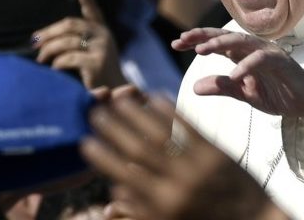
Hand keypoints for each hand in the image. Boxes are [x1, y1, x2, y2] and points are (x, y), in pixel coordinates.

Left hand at [32, 0, 125, 88]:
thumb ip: (71, 43)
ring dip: (49, 50)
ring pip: (66, 41)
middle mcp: (104, 35)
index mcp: (101, 30)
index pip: (91, 7)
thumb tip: (39, 40)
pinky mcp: (97, 63)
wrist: (114, 97)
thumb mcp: (87, 54)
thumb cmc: (95, 76)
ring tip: (41, 60)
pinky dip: (57, 63)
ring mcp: (102, 48)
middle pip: (69, 24)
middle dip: (48, 33)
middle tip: (34, 43)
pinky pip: (68, 57)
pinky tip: (54, 70)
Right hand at [81, 96, 288, 219]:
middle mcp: (178, 184)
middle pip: (138, 150)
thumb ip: (143, 211)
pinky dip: (172, 112)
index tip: (85, 142)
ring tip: (121, 98)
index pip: (124, 177)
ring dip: (138, 113)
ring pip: (161, 134)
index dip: (103, 158)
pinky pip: (190, 129)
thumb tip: (115, 193)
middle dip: (114, 129)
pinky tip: (157, 96)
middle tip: (96, 112)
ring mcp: (199, 167)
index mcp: (163, 206)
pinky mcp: (218, 154)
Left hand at [172, 28, 303, 123]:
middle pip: (226, 36)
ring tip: (201, 51)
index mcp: (243, 53)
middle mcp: (254, 48)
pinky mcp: (282, 62)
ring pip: (242, 42)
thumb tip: (195, 88)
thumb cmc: (277, 93)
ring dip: (221, 44)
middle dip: (203, 36)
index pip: (217, 42)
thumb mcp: (244, 93)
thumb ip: (222, 87)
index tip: (176, 44)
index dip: (197, 40)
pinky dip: (247, 65)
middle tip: (183, 40)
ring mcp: (269, 52)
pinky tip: (233, 75)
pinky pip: (262, 59)